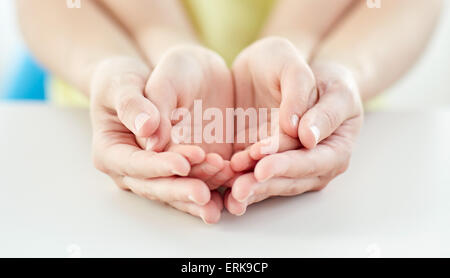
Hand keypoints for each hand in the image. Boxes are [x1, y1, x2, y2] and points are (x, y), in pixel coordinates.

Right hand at [138, 45, 235, 188]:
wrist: (149, 78)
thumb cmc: (127, 79)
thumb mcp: (124, 83)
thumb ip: (133, 105)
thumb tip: (147, 133)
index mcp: (111, 152)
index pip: (135, 165)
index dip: (158, 167)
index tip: (182, 163)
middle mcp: (134, 171)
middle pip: (157, 187)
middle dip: (181, 191)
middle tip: (203, 194)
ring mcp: (160, 172)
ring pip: (181, 189)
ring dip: (204, 189)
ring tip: (227, 181)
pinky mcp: (183, 168)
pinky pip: (199, 180)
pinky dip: (217, 184)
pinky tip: (235, 184)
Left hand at [225, 62, 363, 214]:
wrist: (296, 76)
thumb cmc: (321, 78)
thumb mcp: (327, 82)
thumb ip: (317, 106)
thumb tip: (307, 136)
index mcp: (337, 148)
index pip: (313, 161)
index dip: (287, 166)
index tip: (263, 167)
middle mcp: (316, 166)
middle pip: (289, 180)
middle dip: (263, 185)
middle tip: (239, 188)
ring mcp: (291, 170)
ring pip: (271, 184)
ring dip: (250, 189)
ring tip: (230, 193)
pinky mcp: (269, 165)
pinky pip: (255, 178)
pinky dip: (240, 183)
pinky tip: (223, 190)